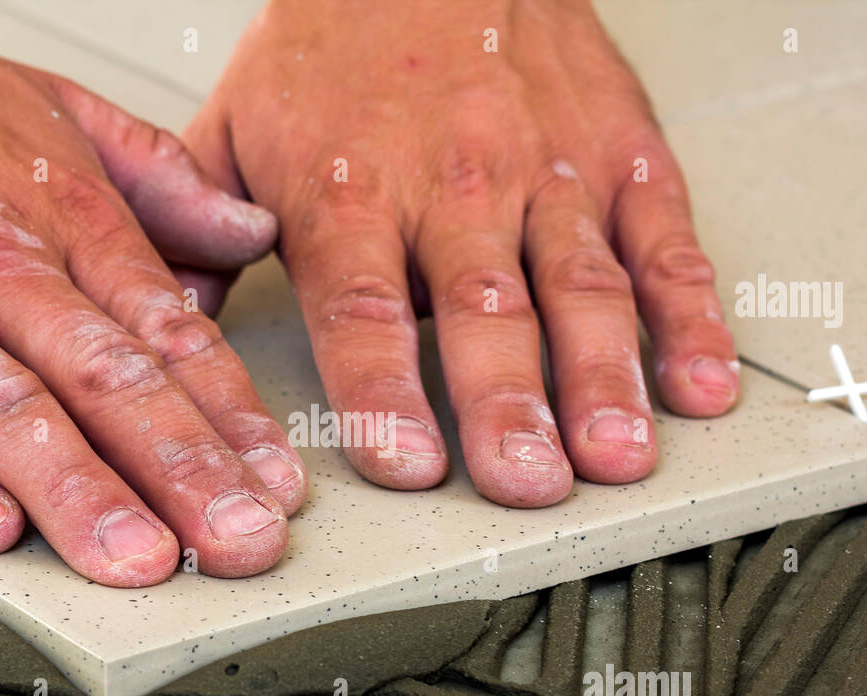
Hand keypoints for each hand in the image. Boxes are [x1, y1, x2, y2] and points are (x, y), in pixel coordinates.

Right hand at [0, 0, 307, 585]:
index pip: (164, 333)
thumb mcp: (51, 107)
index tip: (277, 483)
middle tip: (239, 540)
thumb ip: (160, 178)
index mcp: (56, 216)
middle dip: (182, 469)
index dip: (230, 417)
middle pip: (101, 378)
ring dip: (76, 492)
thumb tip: (248, 232)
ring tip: (138, 558)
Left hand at [183, 0, 738, 507]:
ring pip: (582, 285)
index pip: (363, 308)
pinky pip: (663, 240)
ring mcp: (548, 172)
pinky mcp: (621, 156)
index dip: (384, 391)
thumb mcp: (235, 124)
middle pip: (483, 309)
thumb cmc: (339, 44)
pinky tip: (699, 379)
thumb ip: (200, 230)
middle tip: (524, 482)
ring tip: (616, 454)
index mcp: (352, 190)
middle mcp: (455, 186)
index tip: (405, 465)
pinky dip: (690, 313)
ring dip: (604, 377)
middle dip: (507, 404)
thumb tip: (167, 328)